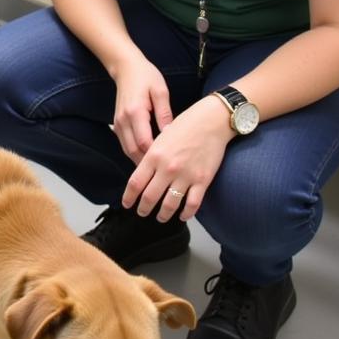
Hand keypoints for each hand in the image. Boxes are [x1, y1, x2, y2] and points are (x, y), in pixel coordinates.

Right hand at [111, 56, 173, 163]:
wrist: (126, 68)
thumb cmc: (147, 77)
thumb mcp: (161, 91)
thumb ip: (165, 113)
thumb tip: (172, 135)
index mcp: (135, 111)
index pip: (144, 141)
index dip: (155, 156)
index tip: (170, 164)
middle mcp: (124, 120)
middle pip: (133, 150)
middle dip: (147, 165)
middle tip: (164, 175)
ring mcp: (118, 123)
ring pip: (127, 150)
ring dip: (140, 162)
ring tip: (156, 173)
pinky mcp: (118, 124)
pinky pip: (126, 144)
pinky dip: (135, 154)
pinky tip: (147, 160)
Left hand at [121, 95, 233, 221]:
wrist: (212, 121)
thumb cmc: (185, 126)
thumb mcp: (161, 138)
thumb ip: (151, 156)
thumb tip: (143, 175)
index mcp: (154, 156)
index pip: (135, 183)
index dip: (129, 197)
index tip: (127, 204)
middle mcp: (167, 168)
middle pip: (150, 197)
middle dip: (144, 209)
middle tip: (142, 213)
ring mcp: (185, 175)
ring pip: (170, 204)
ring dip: (163, 215)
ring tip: (161, 218)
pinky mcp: (202, 180)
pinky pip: (192, 204)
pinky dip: (186, 213)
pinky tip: (183, 216)